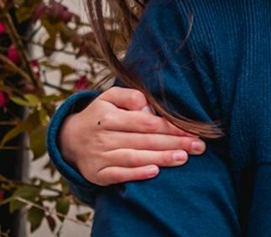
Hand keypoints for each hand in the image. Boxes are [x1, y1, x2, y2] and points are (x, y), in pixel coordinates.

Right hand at [58, 87, 205, 185]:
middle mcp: (102, 137)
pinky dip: (136, 174)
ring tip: (184, 158)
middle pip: (144, 141)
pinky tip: (154, 172)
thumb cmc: (101, 115)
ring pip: (134, 158)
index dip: (170, 127)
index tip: (192, 131)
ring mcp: (98, 157)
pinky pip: (118, 175)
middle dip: (174, 143)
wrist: (69, 138)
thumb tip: (148, 107)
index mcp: (108, 117)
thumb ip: (130, 97)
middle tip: (198, 146)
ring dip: (161, 158)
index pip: (145, 123)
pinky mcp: (96, 174)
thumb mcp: (110, 98)